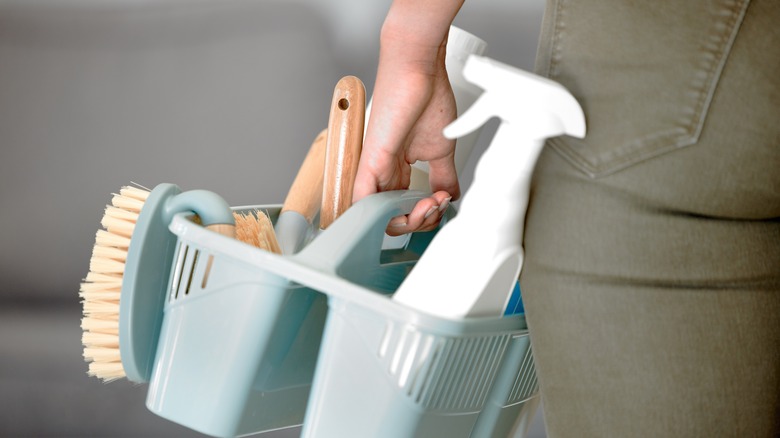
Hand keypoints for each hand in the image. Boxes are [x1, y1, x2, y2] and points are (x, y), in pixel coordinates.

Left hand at [353, 0, 463, 234]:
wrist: (419, 69)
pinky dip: (382, 216)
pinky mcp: (371, 160)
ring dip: (411, 221)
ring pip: (381, 216)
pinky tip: (406, 215)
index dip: (426, 217)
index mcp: (398, 172)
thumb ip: (444, 176)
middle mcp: (383, 173)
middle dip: (421, 223)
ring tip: (433, 203)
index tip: (446, 202)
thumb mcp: (441, 150)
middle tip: (440, 204)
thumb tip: (451, 197)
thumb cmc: (427, 98)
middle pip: (393, 219)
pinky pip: (363, 201)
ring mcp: (374, 169)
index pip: (405, 211)